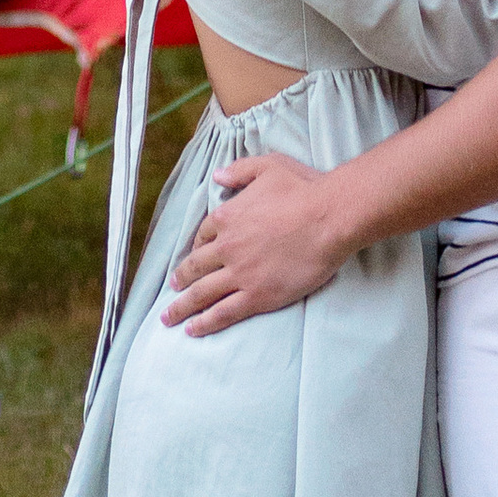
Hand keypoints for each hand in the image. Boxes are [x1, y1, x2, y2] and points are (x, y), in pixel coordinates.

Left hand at [161, 153, 349, 332]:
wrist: (328, 219)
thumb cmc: (303, 189)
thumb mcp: (268, 166)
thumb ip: (240, 171)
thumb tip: (217, 176)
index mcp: (227, 216)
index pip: (203, 235)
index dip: (196, 248)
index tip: (192, 257)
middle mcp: (227, 246)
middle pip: (195, 267)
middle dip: (179, 280)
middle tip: (170, 290)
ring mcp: (240, 274)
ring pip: (202, 294)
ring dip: (182, 307)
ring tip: (168, 318)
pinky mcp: (257, 296)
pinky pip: (224, 313)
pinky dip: (205, 323)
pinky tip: (193, 329)